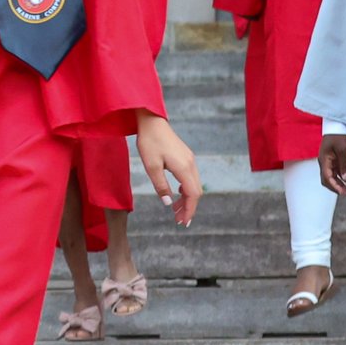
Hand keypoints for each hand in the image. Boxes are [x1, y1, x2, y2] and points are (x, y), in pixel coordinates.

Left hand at [134, 111, 200, 225]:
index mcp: (184, 168)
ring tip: (175, 209)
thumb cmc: (149, 143)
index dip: (189, 210)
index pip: (193, 195)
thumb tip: (169, 204)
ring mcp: (190, 160)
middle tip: (178, 220)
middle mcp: (191, 164)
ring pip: (194, 185)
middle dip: (189, 208)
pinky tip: (177, 192)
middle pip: (196, 192)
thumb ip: (161, 186)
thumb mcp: (151, 167)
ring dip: (187, 199)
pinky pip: (191, 177)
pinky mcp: (186, 157)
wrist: (152, 122)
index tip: (183, 222)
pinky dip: (186, 189)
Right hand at [320, 132, 345, 195]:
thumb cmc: (338, 135)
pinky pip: (335, 173)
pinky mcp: (332, 161)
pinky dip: (340, 179)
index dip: (335, 186)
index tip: (343, 192)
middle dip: (336, 188)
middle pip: (327, 180)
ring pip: (331, 178)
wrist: (337, 126)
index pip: (327, 177)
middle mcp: (324, 163)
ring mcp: (328, 162)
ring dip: (338, 185)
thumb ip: (344, 165)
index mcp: (324, 160)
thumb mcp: (342, 150)